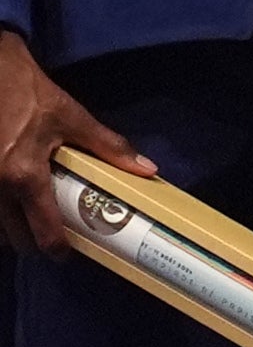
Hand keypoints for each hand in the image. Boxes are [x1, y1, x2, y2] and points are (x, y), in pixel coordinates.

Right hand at [0, 31, 145, 253]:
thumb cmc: (28, 92)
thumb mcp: (71, 117)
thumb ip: (108, 146)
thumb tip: (145, 169)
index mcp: (23, 175)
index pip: (42, 228)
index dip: (56, 248)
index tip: (65, 254)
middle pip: (12, 235)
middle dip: (30, 242)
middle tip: (49, 238)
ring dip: (10, 228)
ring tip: (29, 222)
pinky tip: (11, 204)